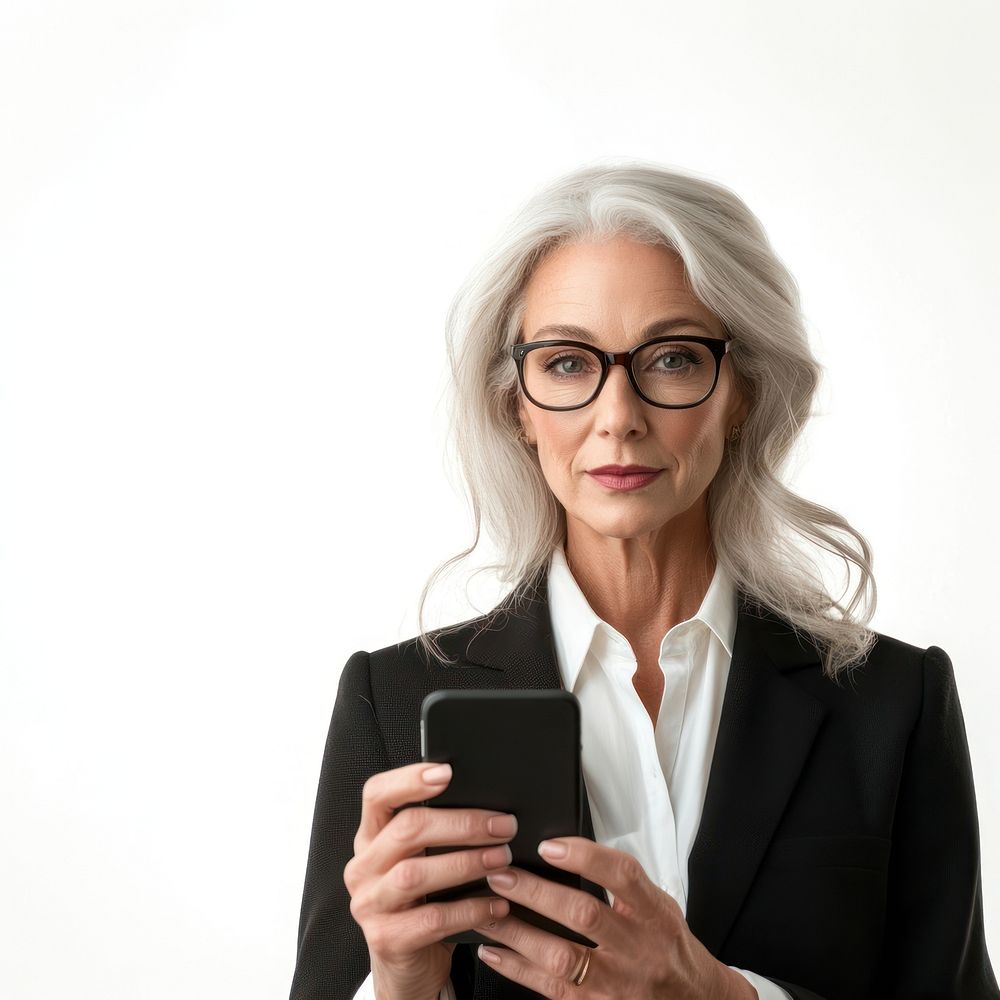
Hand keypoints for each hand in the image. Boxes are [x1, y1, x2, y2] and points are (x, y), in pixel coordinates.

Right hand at [344, 761, 517, 999]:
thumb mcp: (423, 860)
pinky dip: (470, 909)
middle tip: (503, 825)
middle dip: (461, 824)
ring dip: (466, 863)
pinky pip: (431, 920)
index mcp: (370, 837)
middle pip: (406, 830)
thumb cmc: (423, 900)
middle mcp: (363, 867)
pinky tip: (498, 904)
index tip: (447, 771)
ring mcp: (370, 905)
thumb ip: (438, 832)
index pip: (377, 794)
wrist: (409, 965)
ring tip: (503, 859)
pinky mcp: (386, 940)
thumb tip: (490, 805)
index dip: (409, 779)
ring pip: (415, 874)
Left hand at [471, 837, 755, 998]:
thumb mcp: (660, 906)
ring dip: (518, 932)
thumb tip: (570, 849)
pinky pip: (550, 989)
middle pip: (584, 916)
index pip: (622, 876)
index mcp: (654, 915)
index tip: (550, 845)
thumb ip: (624, 883)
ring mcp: (616, 984)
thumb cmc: (668, 946)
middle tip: (502, 874)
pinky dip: (516, 969)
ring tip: (487, 909)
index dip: (585, 857)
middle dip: (538, 893)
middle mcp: (637, 950)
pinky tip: (493, 950)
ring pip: (561, 958)